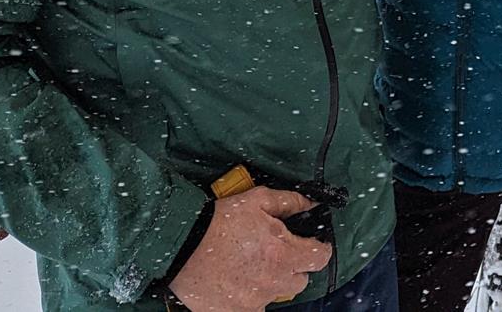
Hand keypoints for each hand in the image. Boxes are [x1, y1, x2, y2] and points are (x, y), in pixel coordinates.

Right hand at [167, 187, 332, 311]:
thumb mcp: (257, 200)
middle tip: (275, 250)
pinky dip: (251, 294)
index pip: (320, 258)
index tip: (312, 243)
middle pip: (300, 279)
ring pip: (277, 293)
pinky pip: (255, 305)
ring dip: (272, 280)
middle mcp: (272, 282)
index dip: (319, 248)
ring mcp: (254, 301)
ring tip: (251, 264)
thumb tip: (311, 204)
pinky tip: (237, 278)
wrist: (180, 246)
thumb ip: (289, 202)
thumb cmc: (218, 222)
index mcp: (282, 254)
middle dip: (293, 265)